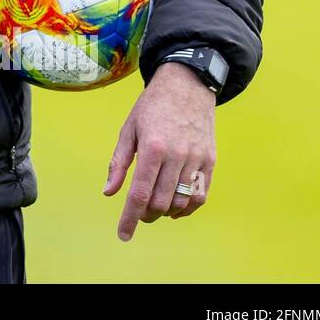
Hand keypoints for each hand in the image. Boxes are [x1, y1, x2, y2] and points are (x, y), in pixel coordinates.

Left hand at [103, 62, 216, 240]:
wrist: (186, 85)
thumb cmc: (152, 106)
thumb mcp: (128, 129)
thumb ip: (118, 162)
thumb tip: (109, 192)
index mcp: (152, 147)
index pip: (139, 193)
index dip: (130, 218)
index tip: (123, 234)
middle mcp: (176, 155)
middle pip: (160, 201)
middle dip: (146, 215)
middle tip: (138, 213)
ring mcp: (196, 159)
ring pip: (181, 202)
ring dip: (166, 212)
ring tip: (156, 206)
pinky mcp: (210, 160)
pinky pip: (201, 194)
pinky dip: (188, 207)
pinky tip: (176, 205)